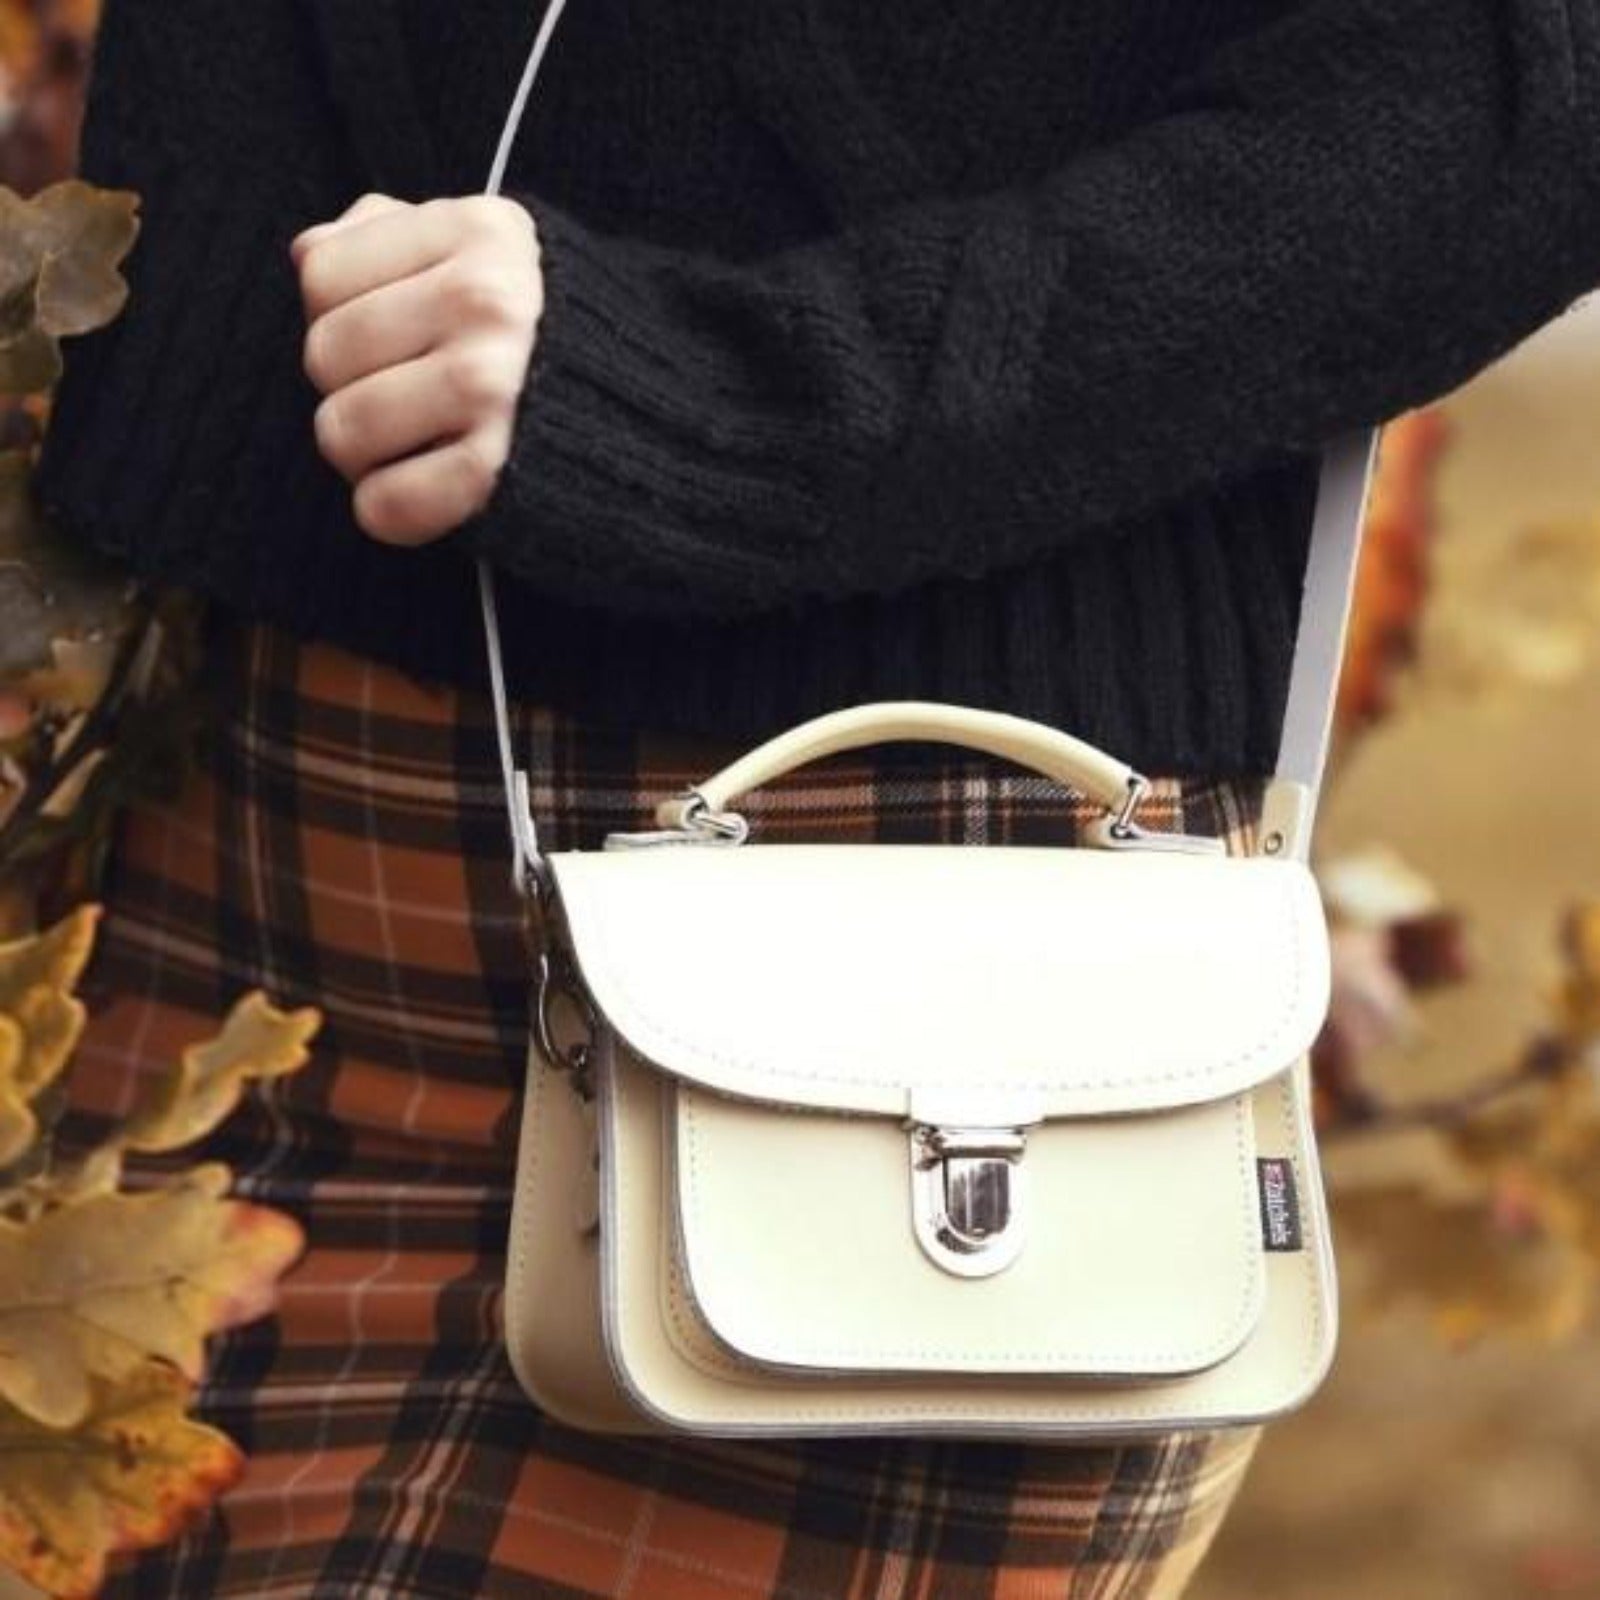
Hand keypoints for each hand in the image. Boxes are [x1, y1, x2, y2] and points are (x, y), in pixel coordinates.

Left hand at [291, 192, 542, 545]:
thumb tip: (309, 251)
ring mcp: (495, 386)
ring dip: (363, 457)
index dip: (339, 313)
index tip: (394, 338)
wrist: (679, 425)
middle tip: (402, 405)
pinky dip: (389, 511)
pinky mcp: (500, 469)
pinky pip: (386, 503)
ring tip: (410, 450)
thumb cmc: (568, 342)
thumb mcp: (499, 256)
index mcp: (480, 233)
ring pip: (343, 428)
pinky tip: (424, 495)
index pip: (322, 272)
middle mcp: (486, 301)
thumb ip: (400, 236)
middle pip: (326, 352)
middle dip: (348, 389)